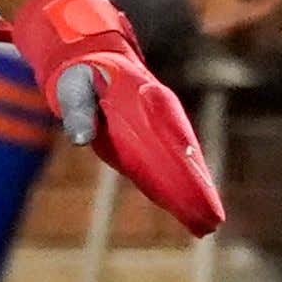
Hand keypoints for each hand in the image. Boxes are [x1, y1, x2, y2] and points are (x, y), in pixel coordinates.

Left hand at [0, 0, 224, 232]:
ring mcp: (157, 127)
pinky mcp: (148, 137)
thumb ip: (78, 110)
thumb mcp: (73, 85)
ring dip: (190, 191)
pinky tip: (181, 208)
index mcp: (147, 97)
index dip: (185, 162)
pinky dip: (173, 184)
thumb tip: (78, 139)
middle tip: (209, 220)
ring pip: (178, 161)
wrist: (86, 58)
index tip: (196, 185)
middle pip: (183, 154)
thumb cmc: (79, 73)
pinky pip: (164, 163)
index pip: (170, 133)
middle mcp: (160, 114)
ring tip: (203, 223)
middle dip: (195, 187)